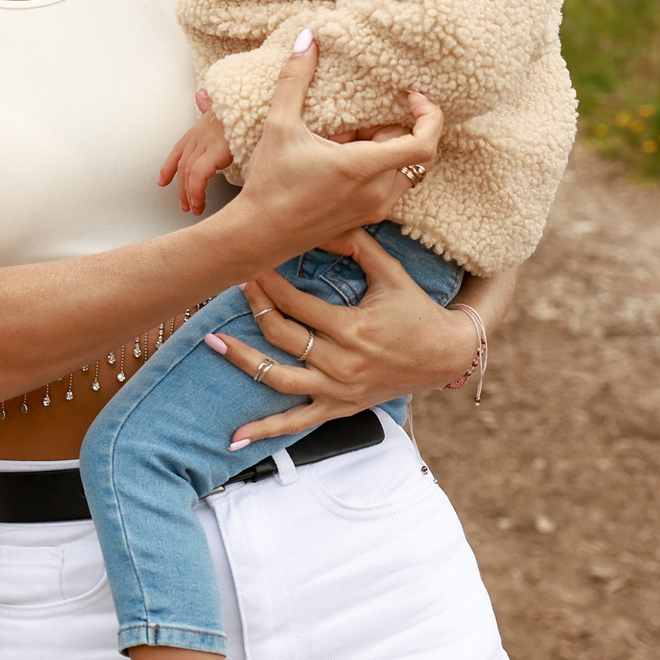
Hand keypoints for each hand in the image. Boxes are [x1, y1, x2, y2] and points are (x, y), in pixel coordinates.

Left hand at [157, 92, 233, 214]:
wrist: (257, 102)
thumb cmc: (245, 107)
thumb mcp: (226, 107)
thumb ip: (211, 106)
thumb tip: (201, 95)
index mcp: (202, 127)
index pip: (179, 149)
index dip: (169, 166)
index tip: (162, 181)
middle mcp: (200, 134)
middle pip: (183, 165)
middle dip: (181, 188)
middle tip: (185, 205)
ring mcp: (207, 141)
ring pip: (188, 172)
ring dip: (188, 194)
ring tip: (193, 209)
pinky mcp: (216, 149)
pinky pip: (198, 175)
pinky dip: (196, 190)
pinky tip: (199, 202)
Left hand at [201, 226, 481, 443]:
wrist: (446, 354)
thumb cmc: (416, 309)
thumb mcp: (391, 271)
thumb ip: (356, 244)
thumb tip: (320, 223)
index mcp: (353, 328)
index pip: (296, 304)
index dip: (269, 284)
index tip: (251, 266)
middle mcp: (342, 362)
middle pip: (282, 337)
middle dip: (255, 308)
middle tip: (235, 285)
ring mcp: (339, 389)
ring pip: (279, 378)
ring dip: (243, 361)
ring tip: (213, 342)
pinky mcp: (340, 408)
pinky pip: (297, 423)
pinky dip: (266, 430)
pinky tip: (235, 436)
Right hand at [214, 32, 440, 263]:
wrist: (258, 234)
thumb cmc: (269, 183)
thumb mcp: (279, 126)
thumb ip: (295, 79)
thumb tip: (308, 38)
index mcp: (363, 168)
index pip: (425, 143)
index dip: (430, 115)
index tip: (413, 95)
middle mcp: (378, 193)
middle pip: (416, 153)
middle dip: (398, 129)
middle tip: (365, 116)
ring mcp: (374, 210)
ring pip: (405, 172)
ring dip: (390, 150)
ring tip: (352, 139)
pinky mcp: (366, 219)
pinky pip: (391, 188)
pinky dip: (380, 169)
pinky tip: (344, 161)